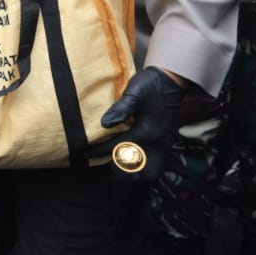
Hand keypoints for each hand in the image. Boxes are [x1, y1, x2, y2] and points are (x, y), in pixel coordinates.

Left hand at [92, 67, 183, 181]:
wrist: (172, 81)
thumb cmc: (150, 85)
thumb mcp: (134, 93)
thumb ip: (120, 109)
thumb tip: (104, 124)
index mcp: (146, 132)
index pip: (117, 149)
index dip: (97, 153)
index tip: (83, 154)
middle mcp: (157, 144)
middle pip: (139, 173)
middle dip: (120, 173)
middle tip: (102, 167)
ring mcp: (164, 145)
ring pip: (150, 172)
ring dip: (132, 173)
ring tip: (113, 167)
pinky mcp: (167, 143)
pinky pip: (155, 164)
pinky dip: (141, 167)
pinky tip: (128, 159)